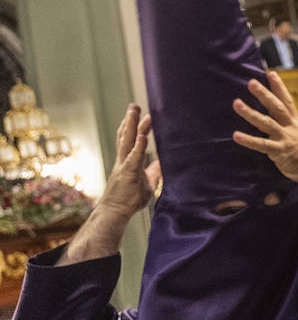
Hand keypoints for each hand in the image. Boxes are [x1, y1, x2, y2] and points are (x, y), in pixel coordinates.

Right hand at [59, 104, 151, 264]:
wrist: (114, 213)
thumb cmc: (129, 200)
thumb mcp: (146, 183)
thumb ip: (153, 172)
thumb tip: (161, 163)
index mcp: (127, 162)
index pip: (131, 141)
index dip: (135, 128)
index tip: (141, 116)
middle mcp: (123, 161)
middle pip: (126, 137)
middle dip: (130, 121)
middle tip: (134, 106)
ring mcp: (124, 166)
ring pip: (128, 142)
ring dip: (132, 126)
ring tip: (135, 112)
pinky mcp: (128, 173)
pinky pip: (134, 158)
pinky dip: (139, 146)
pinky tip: (143, 135)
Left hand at [232, 72, 297, 210]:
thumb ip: (286, 127)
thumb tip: (273, 119)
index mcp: (295, 122)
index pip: (287, 101)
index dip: (279, 87)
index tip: (271, 73)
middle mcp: (290, 127)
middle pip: (276, 107)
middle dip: (264, 94)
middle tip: (252, 83)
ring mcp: (284, 138)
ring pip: (266, 122)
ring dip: (250, 112)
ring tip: (237, 103)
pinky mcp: (279, 151)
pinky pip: (261, 144)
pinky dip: (248, 140)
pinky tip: (236, 135)